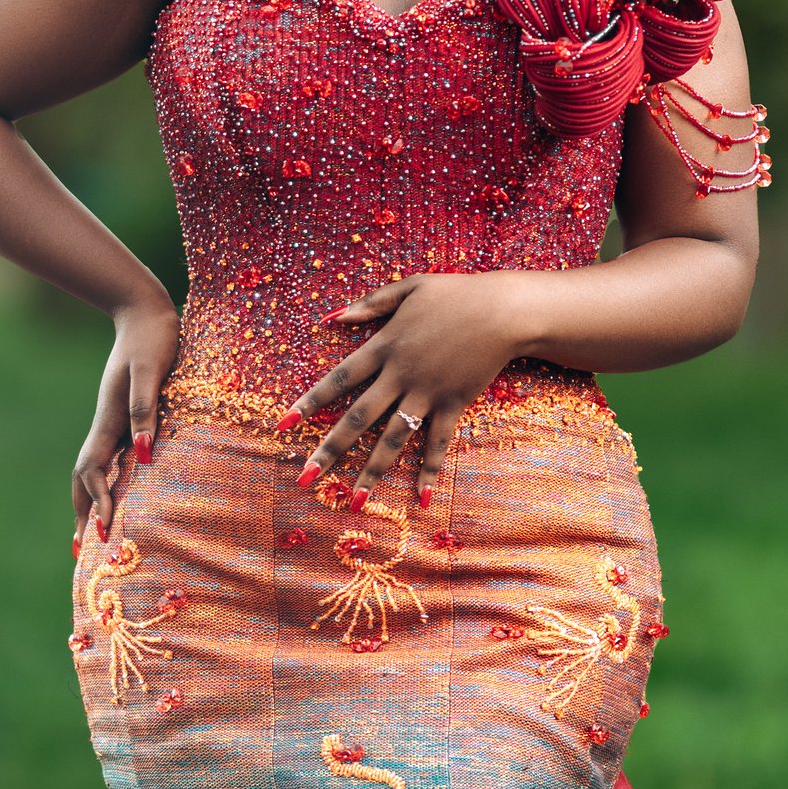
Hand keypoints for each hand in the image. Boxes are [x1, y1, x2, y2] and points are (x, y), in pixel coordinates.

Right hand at [73, 295, 180, 538]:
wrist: (145, 312)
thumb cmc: (153, 339)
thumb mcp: (152, 372)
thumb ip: (145, 410)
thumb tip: (142, 453)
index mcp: (109, 420)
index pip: (93, 470)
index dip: (98, 501)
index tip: (105, 530)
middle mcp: (106, 425)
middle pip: (84, 478)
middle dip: (82, 513)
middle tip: (82, 550)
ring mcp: (112, 422)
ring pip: (93, 470)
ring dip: (89, 501)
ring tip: (90, 532)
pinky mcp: (124, 417)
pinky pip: (109, 459)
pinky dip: (105, 482)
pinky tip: (117, 491)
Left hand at [282, 271, 532, 505]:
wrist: (504, 310)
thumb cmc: (456, 294)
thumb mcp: (409, 287)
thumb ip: (370, 303)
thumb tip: (331, 317)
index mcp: (385, 345)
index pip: (338, 379)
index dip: (309, 403)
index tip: (283, 427)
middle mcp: (401, 375)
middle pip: (358, 418)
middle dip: (329, 450)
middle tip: (305, 477)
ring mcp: (428, 393)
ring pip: (393, 438)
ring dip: (372, 471)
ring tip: (353, 501)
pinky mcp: (454, 404)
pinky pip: (438, 443)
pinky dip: (430, 470)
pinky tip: (421, 498)